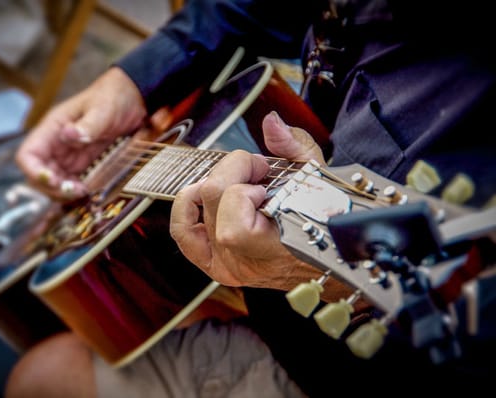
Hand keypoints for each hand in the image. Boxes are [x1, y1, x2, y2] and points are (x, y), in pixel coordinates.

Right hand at [15, 67, 147, 200]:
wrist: (131, 99)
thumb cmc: (112, 98)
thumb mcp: (103, 110)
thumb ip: (88, 124)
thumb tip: (69, 134)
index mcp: (52, 128)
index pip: (27, 155)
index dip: (34, 172)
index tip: (53, 181)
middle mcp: (55, 144)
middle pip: (37, 174)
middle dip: (51, 188)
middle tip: (75, 191)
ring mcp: (67, 155)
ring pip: (53, 182)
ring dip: (63, 192)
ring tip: (83, 191)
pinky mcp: (81, 163)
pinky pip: (70, 182)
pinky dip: (75, 190)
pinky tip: (88, 190)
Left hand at [170, 111, 350, 298]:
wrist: (326, 253)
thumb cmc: (324, 216)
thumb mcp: (317, 175)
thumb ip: (293, 145)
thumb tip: (270, 123)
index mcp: (277, 248)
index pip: (235, 216)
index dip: (246, 184)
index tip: (267, 175)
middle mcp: (247, 261)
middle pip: (213, 197)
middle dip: (233, 169)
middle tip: (256, 170)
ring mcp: (228, 266)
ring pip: (196, 208)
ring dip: (214, 185)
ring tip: (236, 184)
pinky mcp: (214, 264)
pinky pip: (183, 231)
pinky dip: (187, 206)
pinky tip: (204, 195)